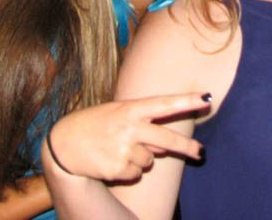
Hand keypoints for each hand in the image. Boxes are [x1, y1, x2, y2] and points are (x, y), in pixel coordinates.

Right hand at [45, 93, 209, 181]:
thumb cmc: (96, 124)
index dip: (187, 101)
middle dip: (186, 148)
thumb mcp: (118, 113)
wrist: (64, 144)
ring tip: (117, 149)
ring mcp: (124, 149)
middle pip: (166, 140)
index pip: (164, 103)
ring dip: (140, 158)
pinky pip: (136, 174)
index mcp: (130, 109)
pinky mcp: (118, 169)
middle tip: (200, 153)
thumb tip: (166, 147)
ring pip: (150, 160)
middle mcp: (129, 127)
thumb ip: (143, 125)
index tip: (207, 99)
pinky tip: (112, 160)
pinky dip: (128, 171)